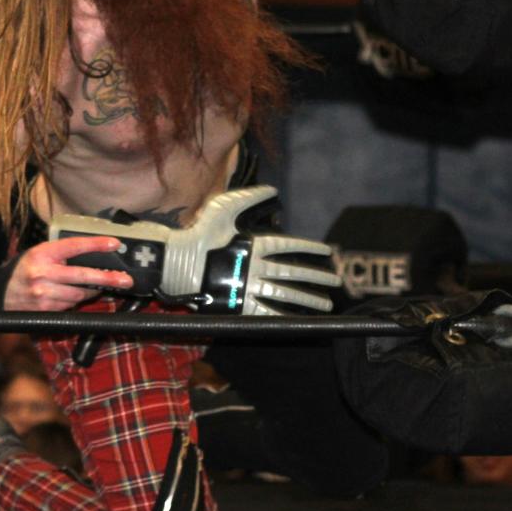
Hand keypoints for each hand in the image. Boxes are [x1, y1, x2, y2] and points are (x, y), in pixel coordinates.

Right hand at [3, 236, 133, 311]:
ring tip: (99, 286)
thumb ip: (62, 253)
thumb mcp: (39, 253)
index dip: (96, 244)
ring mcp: (43, 294)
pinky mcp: (45, 310)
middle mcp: (42, 274)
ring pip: (79, 294)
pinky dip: (77, 300)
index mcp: (42, 254)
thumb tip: (94, 253)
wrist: (0, 293)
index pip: (74, 246)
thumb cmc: (25, 268)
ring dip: (92, 291)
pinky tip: (76, 295)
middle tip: (125, 280)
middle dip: (107, 278)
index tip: (115, 244)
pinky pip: (70, 305)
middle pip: (82, 276)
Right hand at [54, 186, 342, 315]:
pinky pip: (269, 312)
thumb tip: (275, 189)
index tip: (328, 253)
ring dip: (309, 299)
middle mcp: (258, 265)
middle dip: (318, 277)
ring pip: (287, 294)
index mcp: (256, 242)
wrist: (175, 263)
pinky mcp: (240, 304)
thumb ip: (251, 198)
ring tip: (326, 302)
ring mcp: (250, 286)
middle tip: (336, 281)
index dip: (312, 249)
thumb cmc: (198, 233)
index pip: (292, 246)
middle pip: (295, 273)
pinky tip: (304, 320)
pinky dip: (288, 316)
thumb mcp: (225, 208)